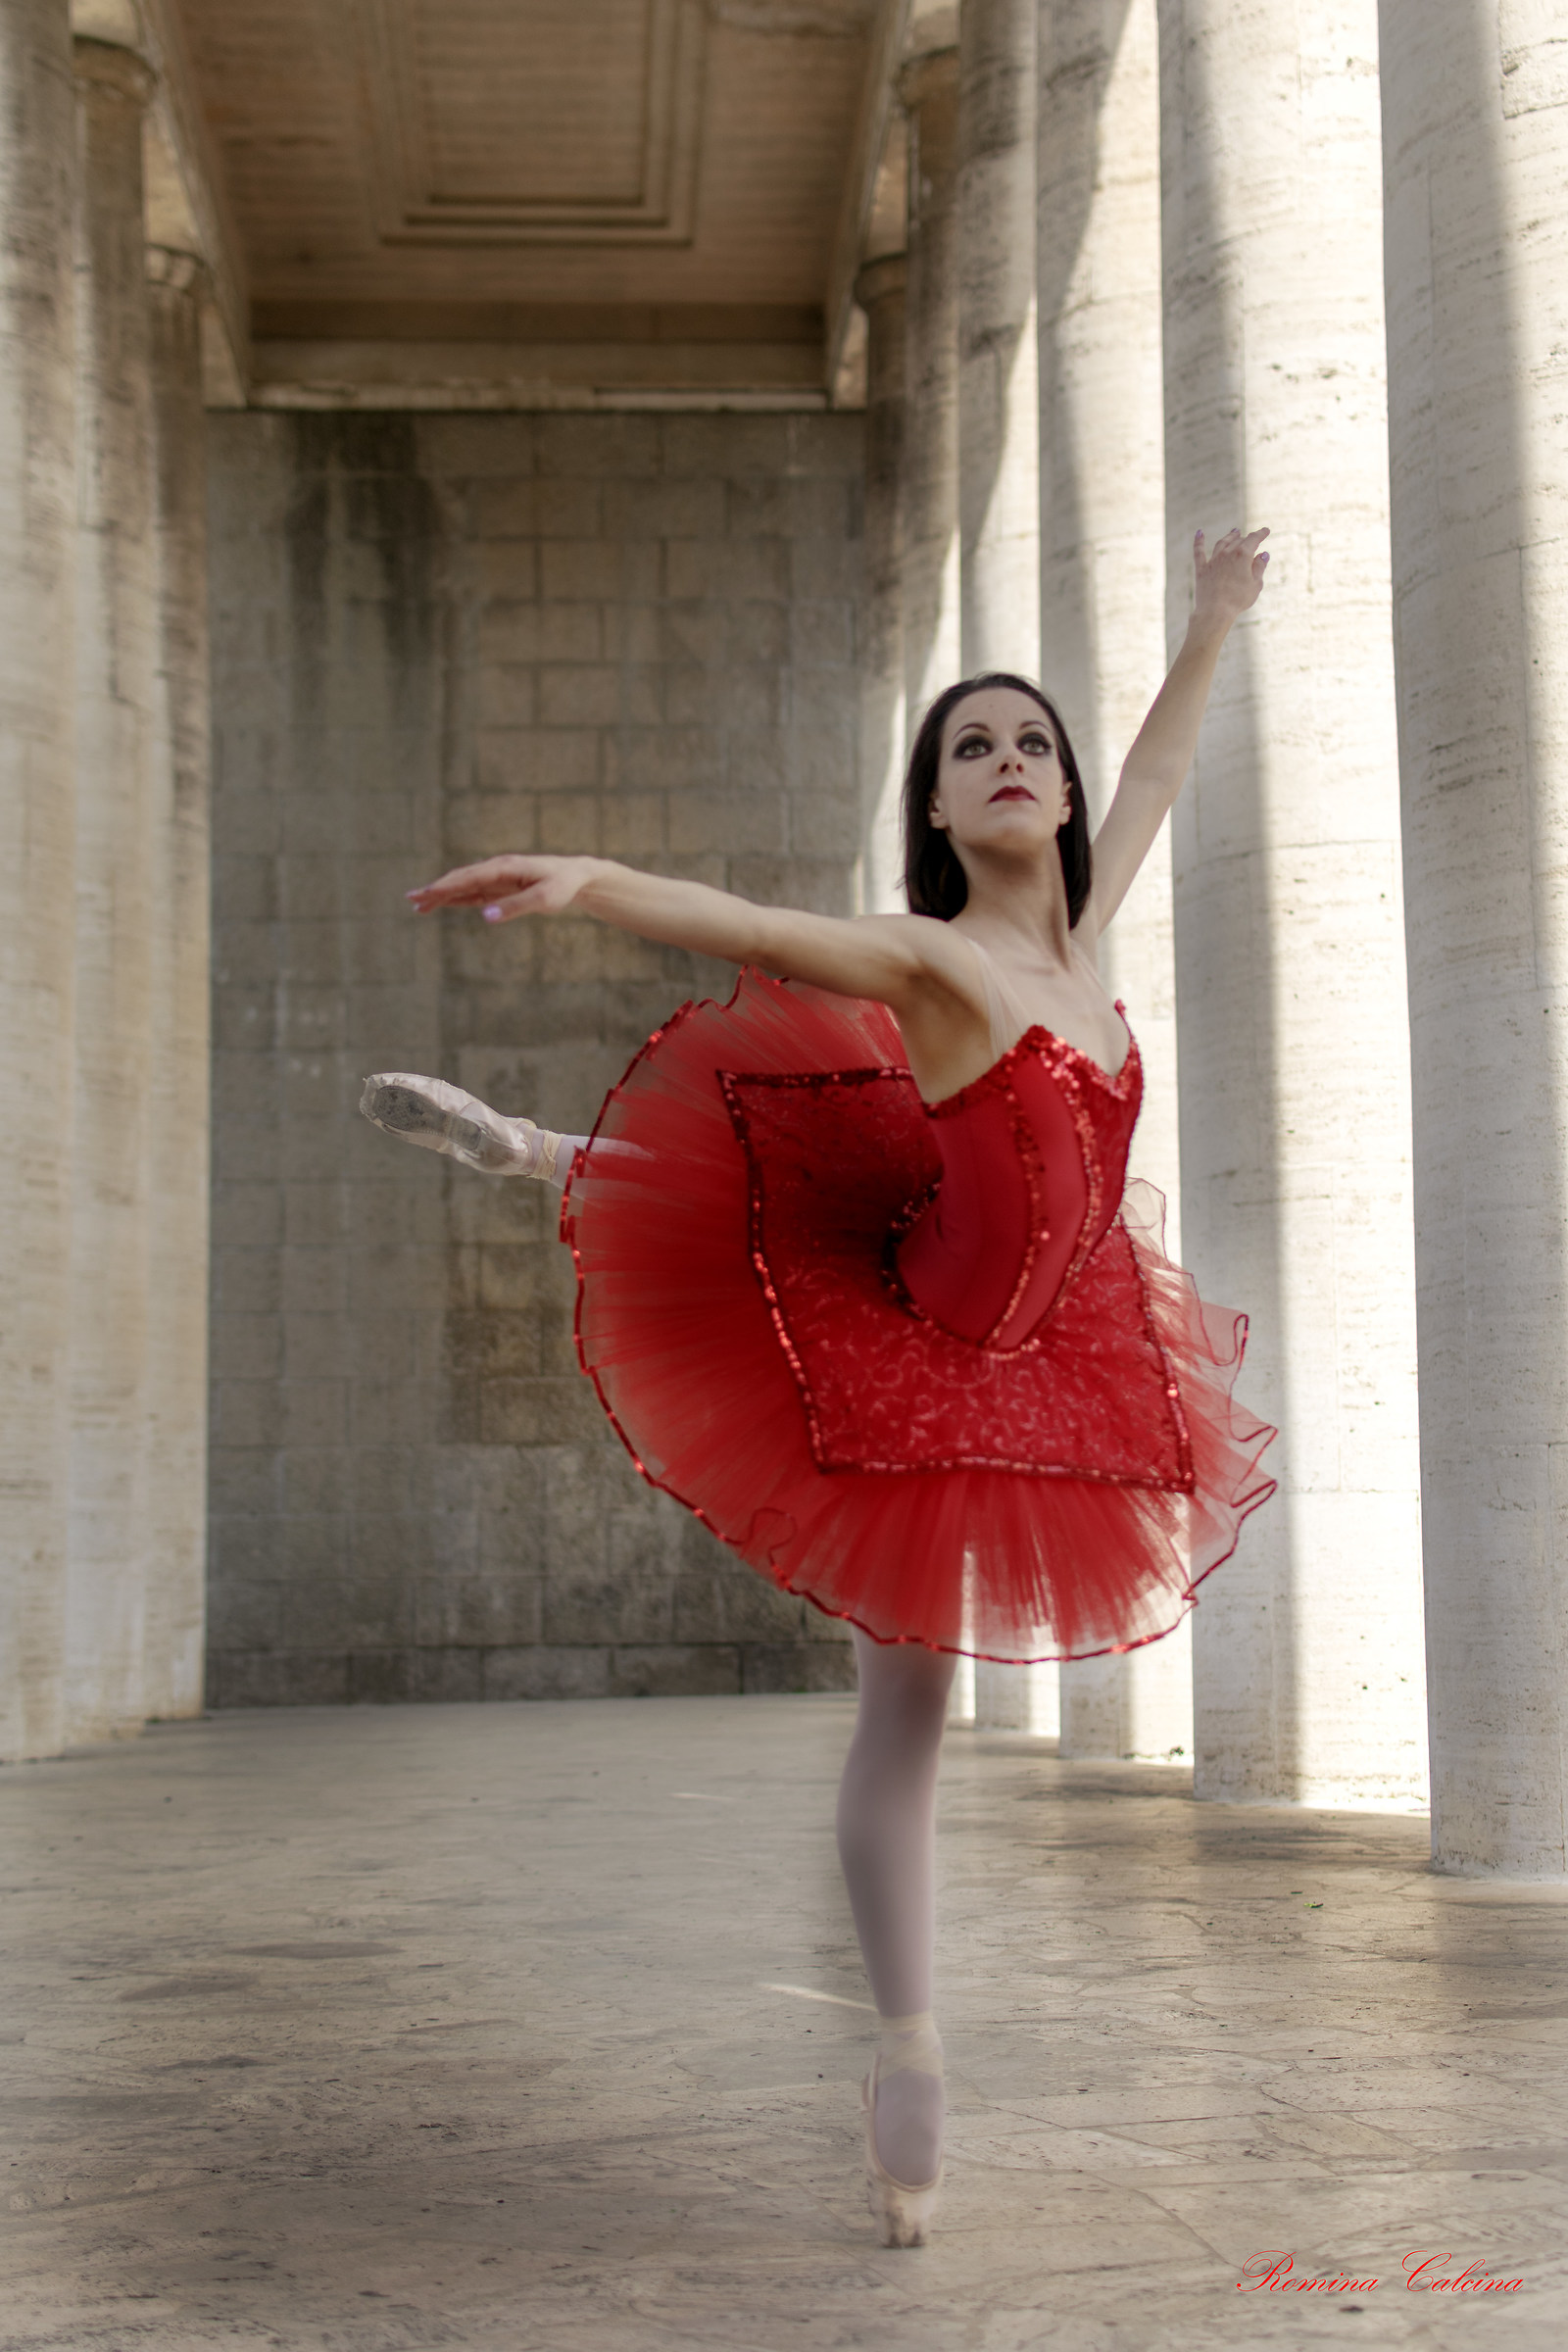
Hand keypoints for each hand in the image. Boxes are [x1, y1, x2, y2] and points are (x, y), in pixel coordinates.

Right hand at [405, 853, 595, 922]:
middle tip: (411, 901)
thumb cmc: (561, 886)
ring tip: (418, 906)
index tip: (425, 894)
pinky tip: (442, 904)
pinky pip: (473, 892)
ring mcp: (497, 877)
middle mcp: (496, 869)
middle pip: (460, 879)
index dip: (445, 886)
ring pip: (463, 886)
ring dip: (441, 895)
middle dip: (435, 890)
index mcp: (504, 867)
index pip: (468, 877)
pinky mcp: (500, 887)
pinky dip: (456, 898)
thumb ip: (515, 907)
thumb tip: (486, 917)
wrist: (576, 876)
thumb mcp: (544, 900)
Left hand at [1190, 526, 1269, 638]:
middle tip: (1251, 539)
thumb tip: (1263, 554)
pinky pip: (1199, 552)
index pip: (1253, 539)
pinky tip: (1199, 532)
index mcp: (1243, 555)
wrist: (1215, 612)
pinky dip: (1199, 541)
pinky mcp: (1202, 569)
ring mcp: (1213, 560)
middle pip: (1238, 541)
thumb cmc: (1238, 599)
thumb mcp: (1255, 584)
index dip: (1261, 533)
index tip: (1266, 531)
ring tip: (1234, 532)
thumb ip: (1259, 567)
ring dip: (1229, 536)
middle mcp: (1227, 553)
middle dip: (1246, 538)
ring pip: (1222, 543)